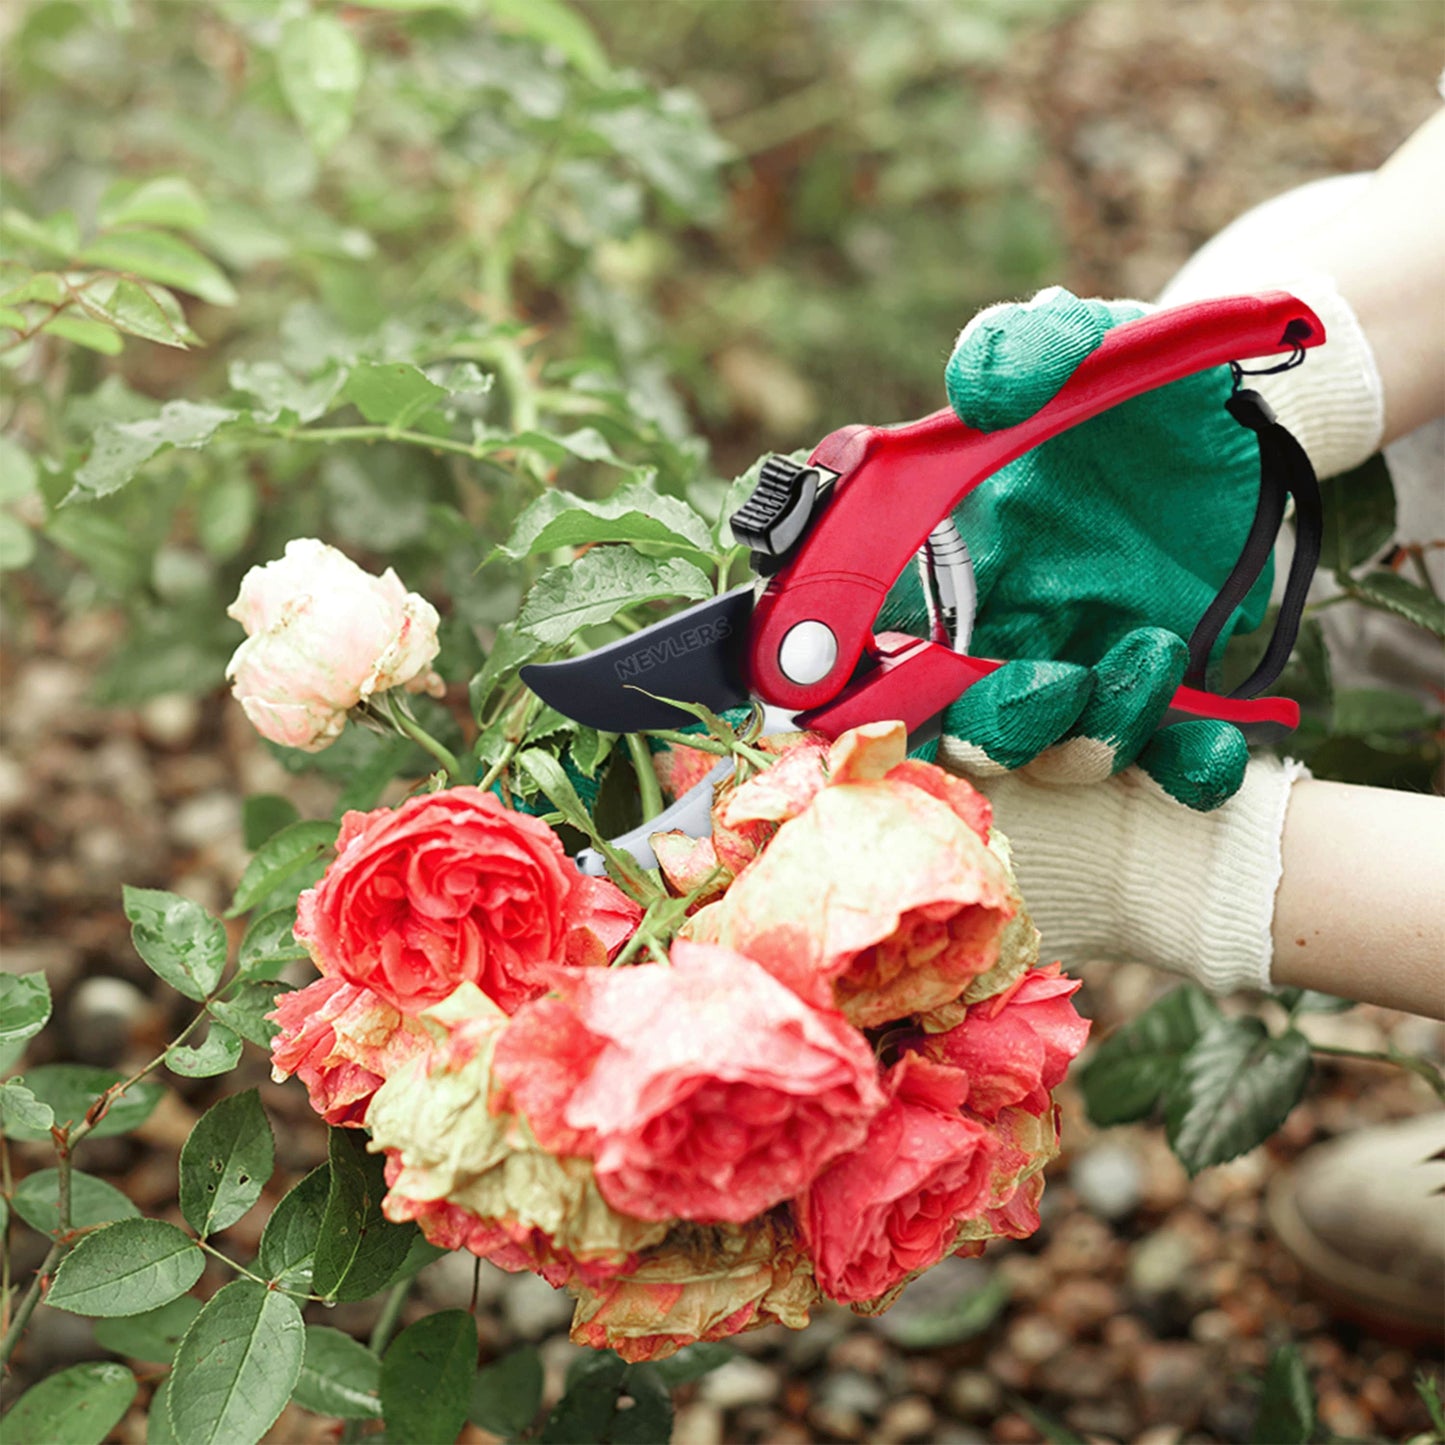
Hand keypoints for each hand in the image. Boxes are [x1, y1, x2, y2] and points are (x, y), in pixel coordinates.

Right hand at [881, 286, 1288, 808]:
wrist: (1241, 427)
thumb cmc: (1134, 388)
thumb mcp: (1086, 341)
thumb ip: (1025, 347)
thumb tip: (977, 393)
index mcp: (951, 559)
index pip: (877, 635)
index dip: (859, 680)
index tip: (877, 688)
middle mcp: (1000, 631)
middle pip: (956, 724)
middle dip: (996, 727)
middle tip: (1057, 682)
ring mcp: (1081, 670)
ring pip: (1055, 754)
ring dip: (1096, 731)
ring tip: (1157, 650)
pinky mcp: (1163, 697)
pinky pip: (1163, 762)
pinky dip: (1186, 768)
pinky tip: (1215, 742)